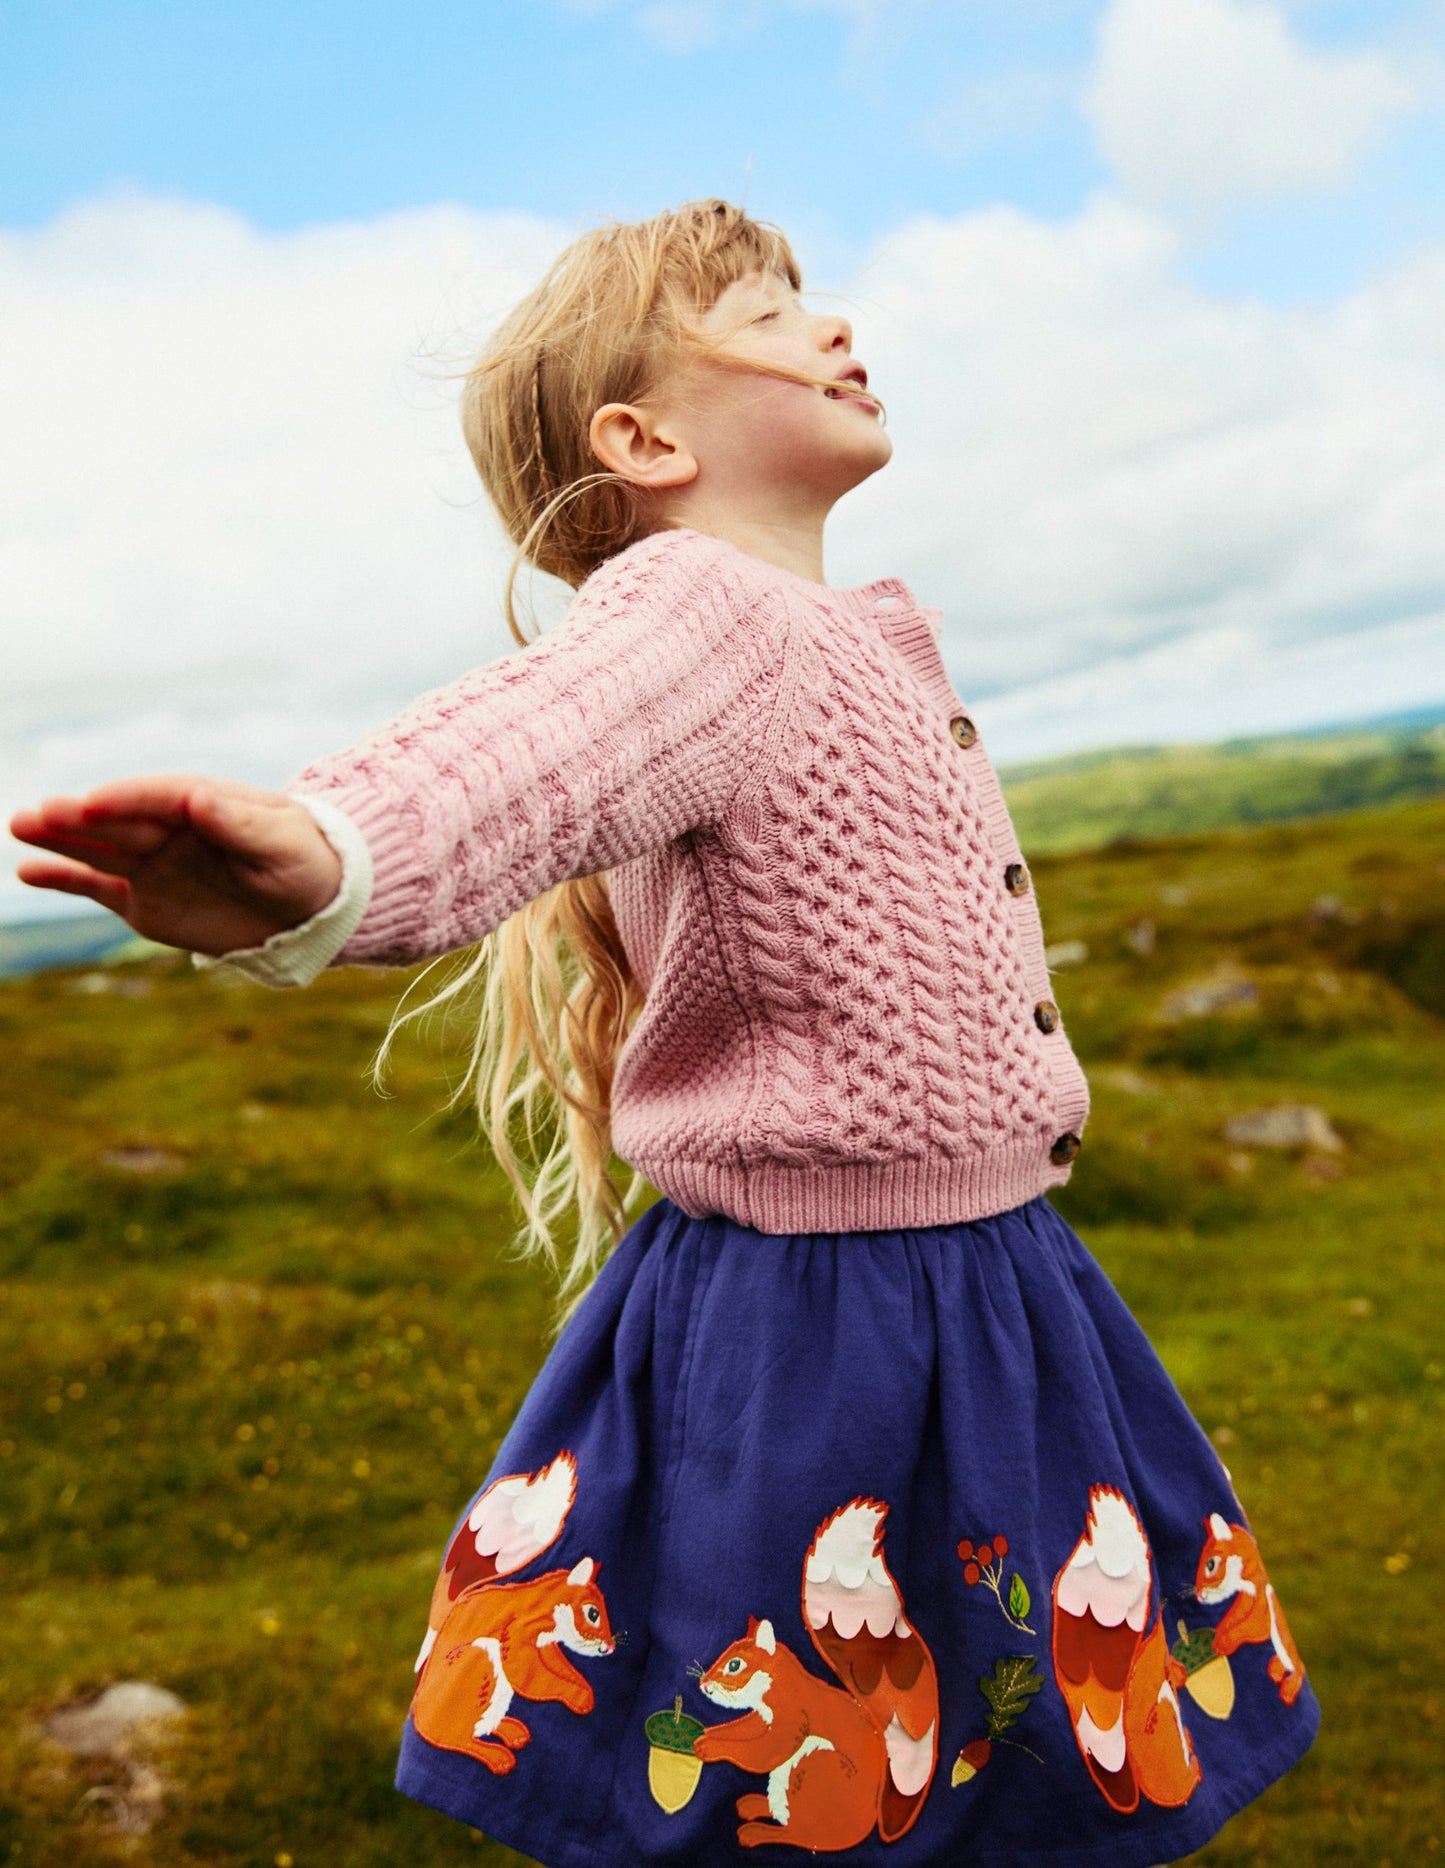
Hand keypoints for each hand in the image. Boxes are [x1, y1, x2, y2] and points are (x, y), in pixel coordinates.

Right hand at [9, 775, 344, 956]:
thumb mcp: (283, 844)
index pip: (158, 796)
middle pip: (118, 820)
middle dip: (79, 816)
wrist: (314, 909)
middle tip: (39, 813)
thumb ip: (240, 824)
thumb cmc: (306, 863)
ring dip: (59, 839)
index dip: (126, 801)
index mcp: (203, 803)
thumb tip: (198, 796)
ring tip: (19, 826)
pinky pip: (98, 888)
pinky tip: (28, 872)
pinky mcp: (143, 900)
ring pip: (98, 848)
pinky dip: (64, 878)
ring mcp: (152, 864)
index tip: (93, 804)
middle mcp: (169, 829)